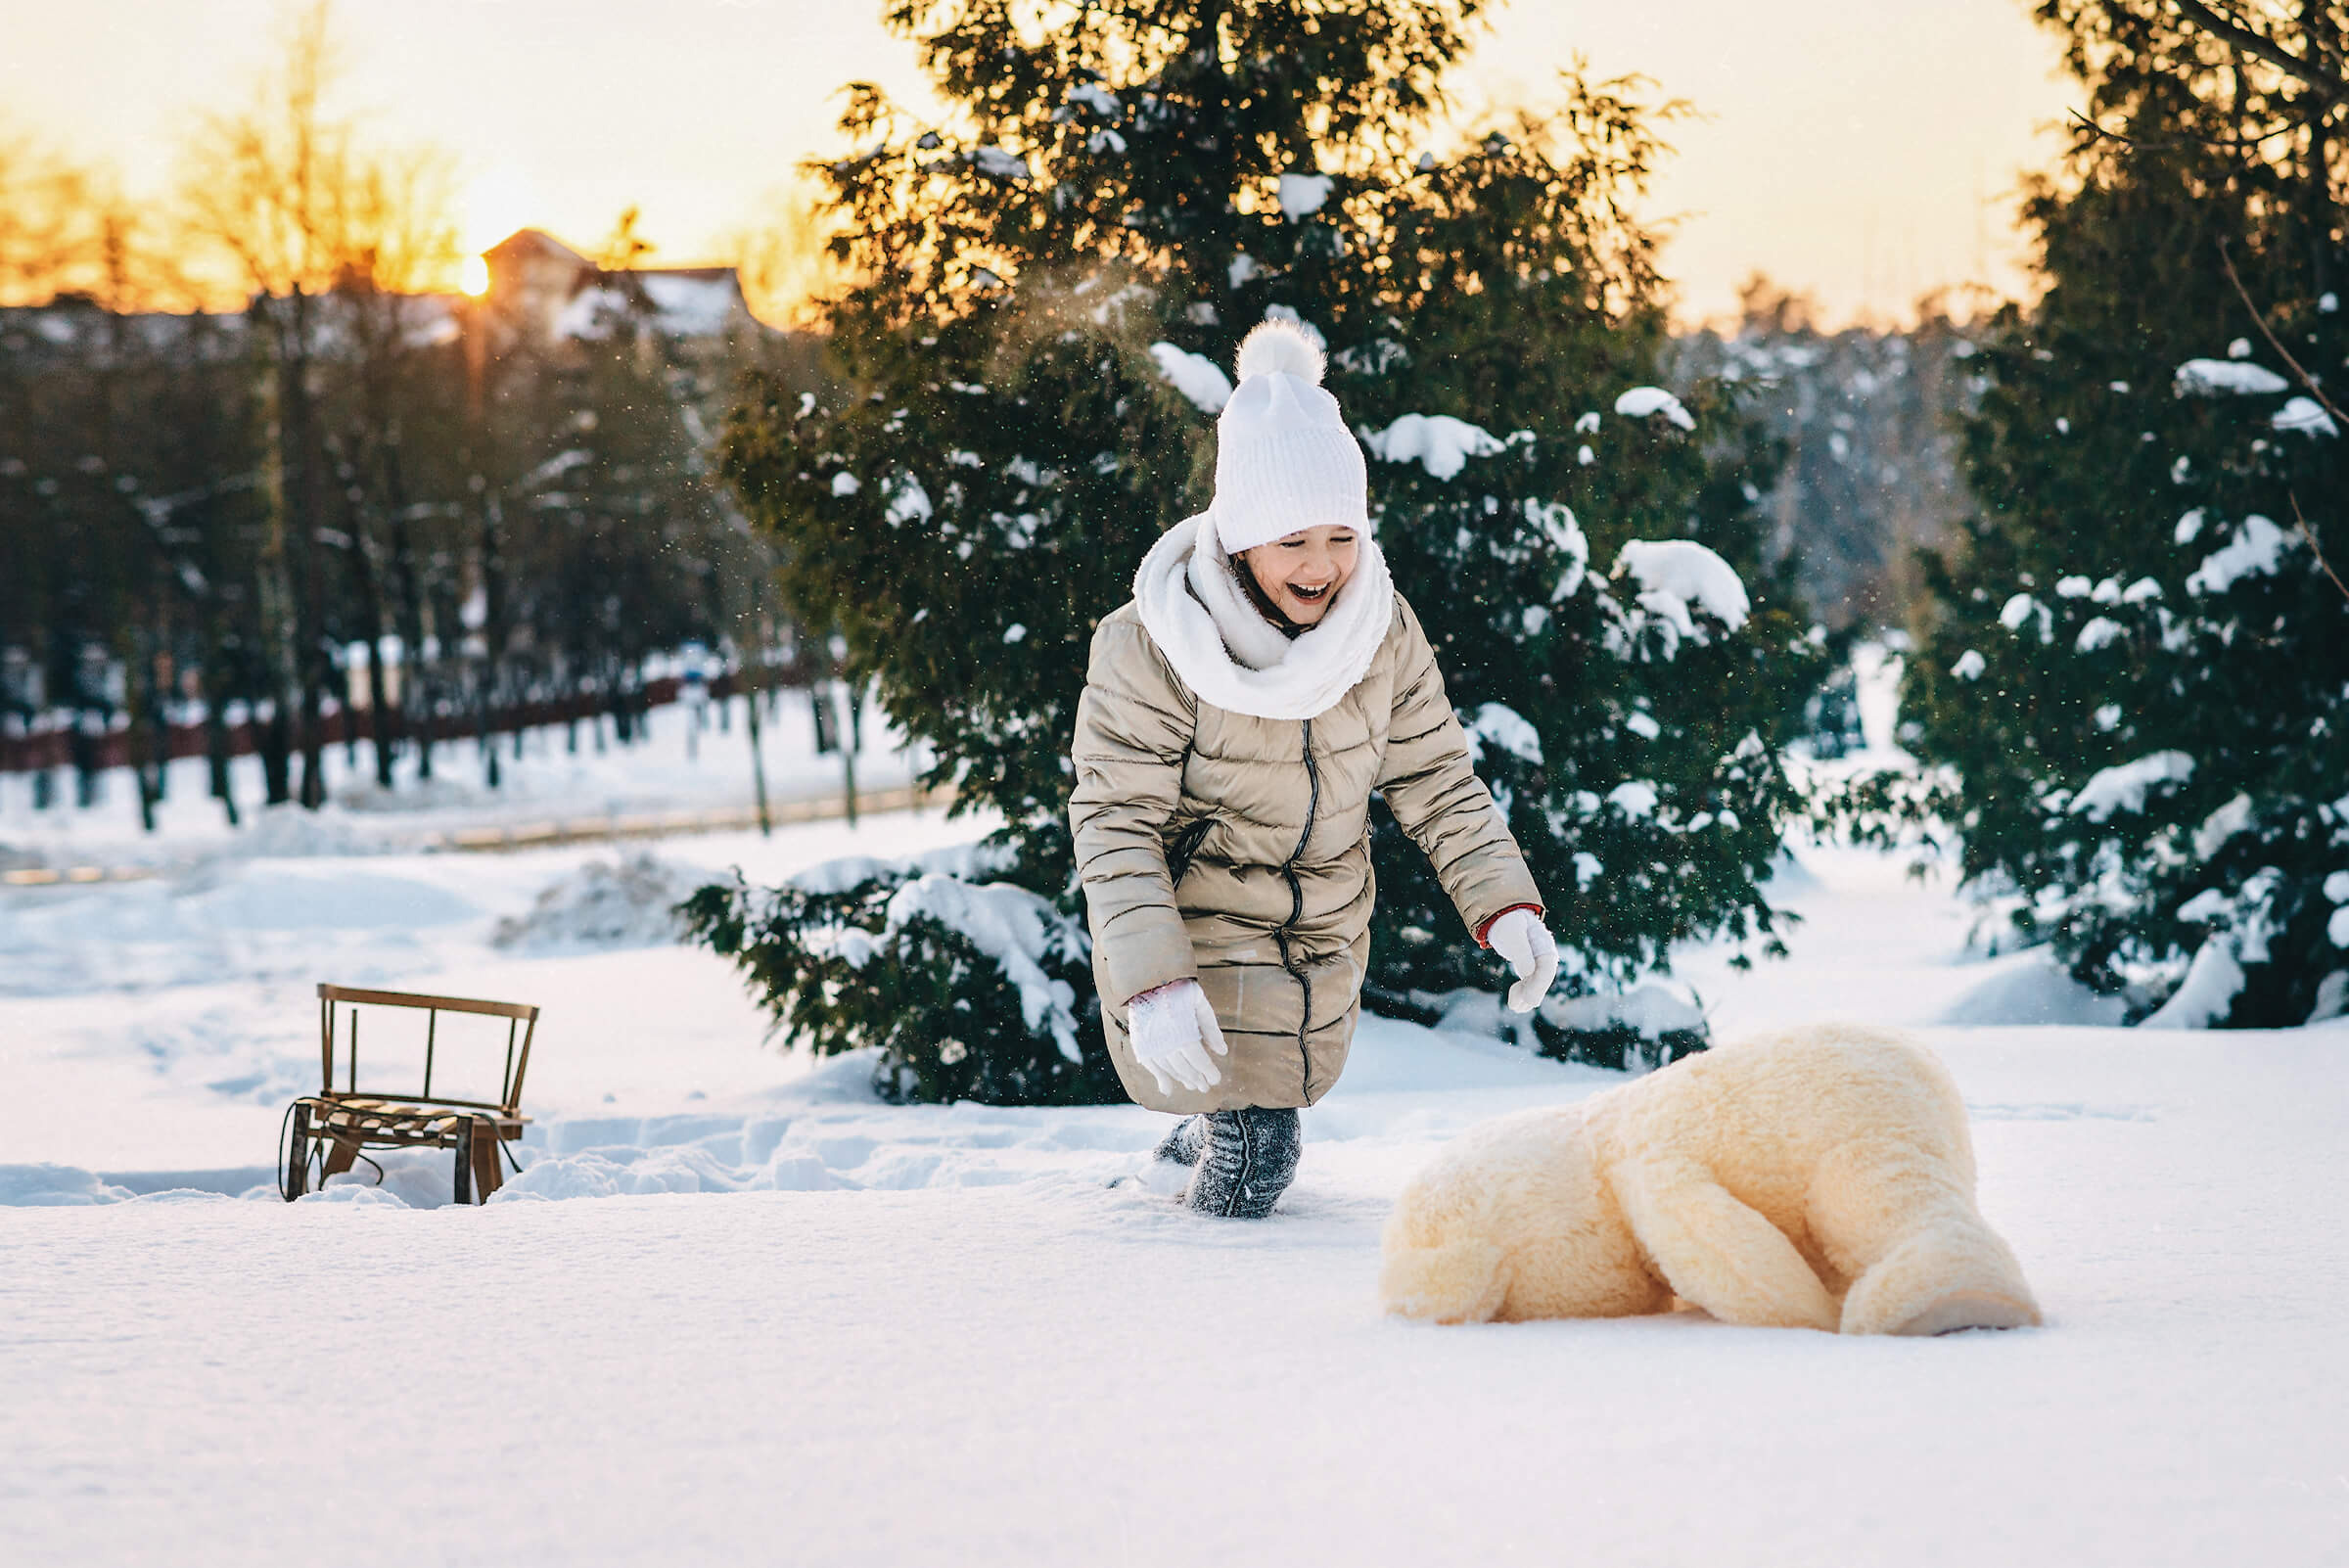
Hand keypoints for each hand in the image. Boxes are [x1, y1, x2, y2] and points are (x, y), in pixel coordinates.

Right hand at [1126, 979, 1228, 1095]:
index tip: (1216, 1080)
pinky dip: (1160, 1078)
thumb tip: (1222, 1052)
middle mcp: (1166, 1043)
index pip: (1198, 1060)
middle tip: (1205, 1087)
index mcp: (1182, 1032)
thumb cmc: (1177, 989)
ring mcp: (1151, 1045)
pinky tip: (1167, 1089)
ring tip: (1192, 1085)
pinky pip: (1152, 1066)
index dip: (1208, 1072)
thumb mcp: (1199, 1003)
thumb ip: (1211, 1028)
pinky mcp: (1140, 1044)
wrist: (1146, 979)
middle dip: (1197, 1079)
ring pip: (1169, 1069)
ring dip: (1182, 1079)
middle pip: (1184, 1068)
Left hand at [1486, 907, 1557, 1013]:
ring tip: (1514, 1008)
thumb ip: (1521, 951)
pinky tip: (1513, 1001)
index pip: (1546, 969)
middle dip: (1531, 994)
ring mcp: (1538, 962)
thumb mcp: (1511, 934)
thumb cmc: (1508, 923)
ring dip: (1526, 997)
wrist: (1505, 918)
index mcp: (1544, 945)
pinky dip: (1521, 994)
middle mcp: (1545, 955)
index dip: (1539, 985)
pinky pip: (1529, 984)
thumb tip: (1529, 973)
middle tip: (1516, 1007)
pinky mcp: (1530, 968)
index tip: (1529, 1000)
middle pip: (1543, 979)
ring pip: (1537, 985)